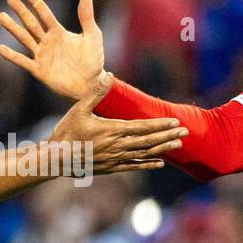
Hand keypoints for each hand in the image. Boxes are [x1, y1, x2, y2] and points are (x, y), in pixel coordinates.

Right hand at [0, 0, 106, 99]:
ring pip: (24, 38)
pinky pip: (23, 61)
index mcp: (59, 32)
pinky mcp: (39, 70)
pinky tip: (0, 48)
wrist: (90, 85)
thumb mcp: (92, 36)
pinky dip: (12, 55)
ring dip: (13, 28)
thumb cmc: (93, 60)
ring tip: (1, 17)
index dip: (36, 2)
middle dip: (21, 12)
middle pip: (31, 24)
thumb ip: (86, 18)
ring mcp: (42, 55)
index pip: (45, 14)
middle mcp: (48, 42)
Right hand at [48, 73, 186, 174]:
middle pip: (149, 141)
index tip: (176, 122)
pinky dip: (148, 164)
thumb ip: (95, 93)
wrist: (56, 159)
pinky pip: (134, 166)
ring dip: (163, 149)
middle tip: (186, 132)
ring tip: (178, 144)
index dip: (161, 125)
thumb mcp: (79, 109)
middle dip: (168, 136)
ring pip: (145, 154)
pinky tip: (160, 163)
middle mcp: (117, 146)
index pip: (143, 127)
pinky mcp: (111, 167)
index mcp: (112, 130)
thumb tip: (108, 75)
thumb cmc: (66, 132)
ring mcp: (115, 158)